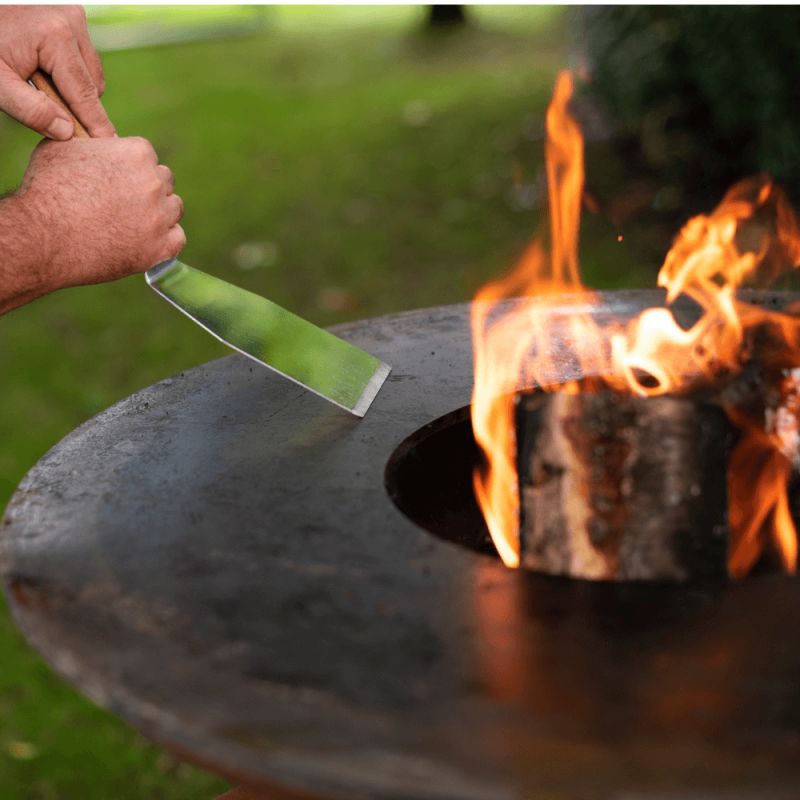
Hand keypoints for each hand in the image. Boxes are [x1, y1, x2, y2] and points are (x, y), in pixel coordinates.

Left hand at [0, 5, 113, 138]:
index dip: (97, 125)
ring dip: (72, 86)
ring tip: (37, 81)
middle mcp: (72, 22)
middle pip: (92, 84)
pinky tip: (42, 66)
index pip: (85, 94)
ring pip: (90, 71)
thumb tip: (66, 132)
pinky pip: (82, 56)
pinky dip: (67, 69)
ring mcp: (73, 15)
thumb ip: (30, 110)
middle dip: (75, 103)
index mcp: (57, 37)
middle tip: (44, 107)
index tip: (109, 147)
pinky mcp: (70, 14)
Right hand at [0, 137, 183, 312]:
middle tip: (123, 203)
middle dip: (146, 189)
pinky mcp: (161, 248)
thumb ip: (92, 142)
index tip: (119, 180)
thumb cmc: (47, 191)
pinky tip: (145, 240)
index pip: (147, 157)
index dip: (131, 169)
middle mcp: (154, 183)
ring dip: (159, 213)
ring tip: (131, 222)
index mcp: (136, 153)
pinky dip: (164, 240)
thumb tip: (98, 140)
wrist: (43, 238)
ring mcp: (160, 217)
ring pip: (174, 209)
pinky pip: (177, 238)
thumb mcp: (63, 148)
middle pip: (164, 181)